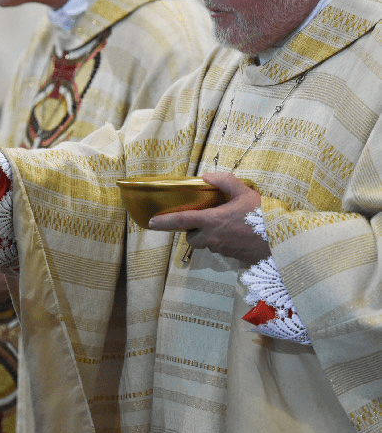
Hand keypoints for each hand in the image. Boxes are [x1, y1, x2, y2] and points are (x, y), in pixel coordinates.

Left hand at [148, 172, 269, 264]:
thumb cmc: (263, 216)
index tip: (151, 222)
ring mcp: (221, 249)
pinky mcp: (229, 256)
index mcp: (212, 221)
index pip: (181, 222)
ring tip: (221, 224)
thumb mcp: (245, 193)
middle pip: (191, 237)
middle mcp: (212, 237)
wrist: (282, 241)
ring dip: (206, 236)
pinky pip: (217, 248)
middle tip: (204, 218)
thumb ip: (225, 182)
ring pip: (204, 243)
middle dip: (192, 230)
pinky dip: (219, 241)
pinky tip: (233, 232)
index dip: (164, 222)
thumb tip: (206, 176)